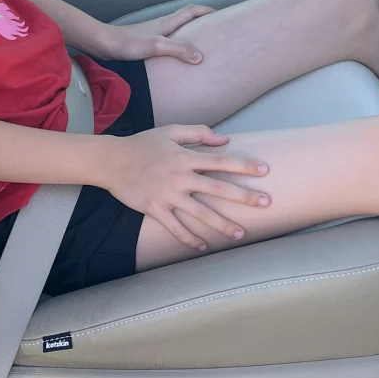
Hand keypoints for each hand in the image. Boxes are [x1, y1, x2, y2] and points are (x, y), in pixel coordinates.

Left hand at [94, 3, 214, 65]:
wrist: (103, 44)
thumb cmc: (126, 43)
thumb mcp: (156, 46)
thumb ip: (178, 49)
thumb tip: (200, 56)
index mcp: (167, 23)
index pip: (192, 11)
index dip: (208, 11)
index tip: (222, 14)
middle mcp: (162, 26)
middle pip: (187, 19)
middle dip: (202, 22)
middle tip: (216, 31)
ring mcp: (154, 34)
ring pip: (177, 31)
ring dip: (190, 35)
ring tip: (201, 47)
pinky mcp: (146, 44)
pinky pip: (168, 42)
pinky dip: (177, 46)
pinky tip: (177, 60)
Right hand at [100, 126, 268, 250]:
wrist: (112, 161)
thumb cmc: (142, 144)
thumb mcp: (170, 131)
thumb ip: (198, 133)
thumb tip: (225, 140)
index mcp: (186, 157)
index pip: (222, 162)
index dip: (244, 166)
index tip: (265, 171)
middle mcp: (181, 177)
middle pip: (218, 189)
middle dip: (244, 197)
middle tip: (266, 203)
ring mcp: (168, 195)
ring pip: (201, 213)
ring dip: (222, 225)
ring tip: (241, 234)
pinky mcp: (155, 209)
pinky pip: (175, 227)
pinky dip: (189, 239)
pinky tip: (203, 246)